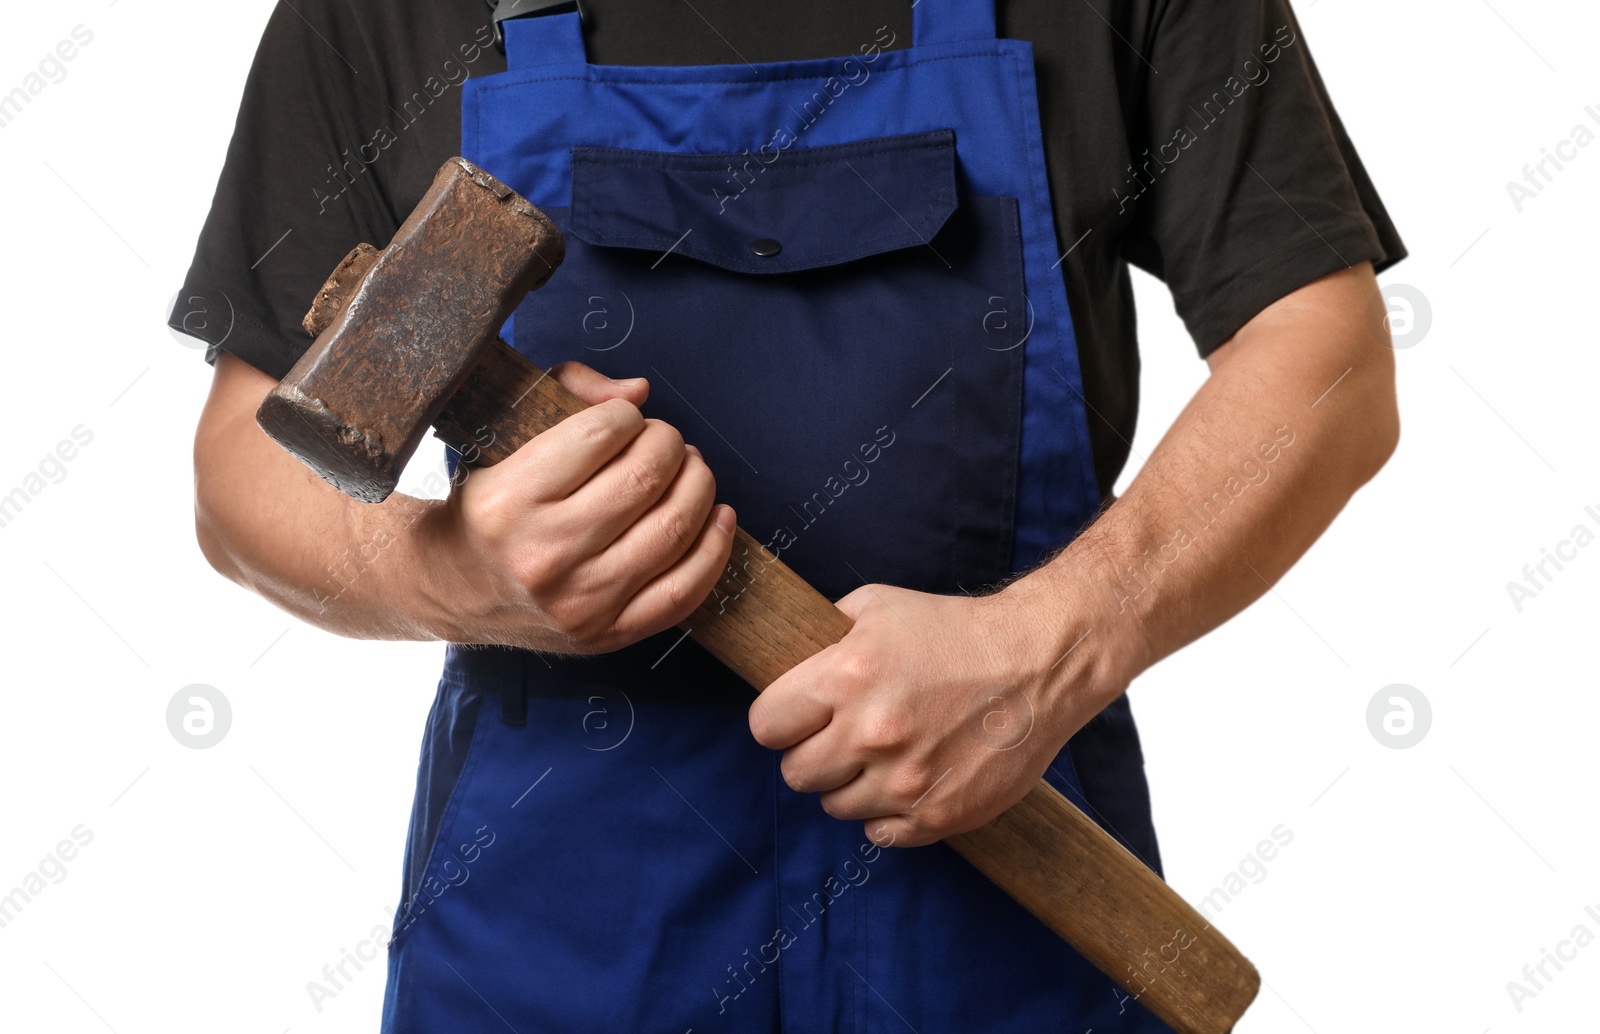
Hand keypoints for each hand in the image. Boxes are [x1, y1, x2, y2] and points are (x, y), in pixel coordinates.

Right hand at [418, 362, 735, 652]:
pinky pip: (686, 590)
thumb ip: (570, 393)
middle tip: (666, 443)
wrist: (451, 589)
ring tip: (690, 472)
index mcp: (513, 498)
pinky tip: (719, 517)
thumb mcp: (504, 436)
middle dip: (670, 445)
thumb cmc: (489, 504)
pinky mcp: (608, 634)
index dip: (629, 416)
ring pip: (674, 528)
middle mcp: (546, 553)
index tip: (627, 420)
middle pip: (647, 477)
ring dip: (699, 486)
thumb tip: (640, 391)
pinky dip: (716, 547)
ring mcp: (581, 600)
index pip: (604, 433)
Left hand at [748, 583, 1113, 846]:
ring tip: (885, 753)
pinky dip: (886, 814)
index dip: (780, 720)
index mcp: (847, 677)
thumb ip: (824, 638)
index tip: (798, 716)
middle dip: (812, 753)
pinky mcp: (938, 815)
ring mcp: (905, 781)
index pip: (765, 726)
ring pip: (835, 806)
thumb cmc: (956, 630)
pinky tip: (909, 779)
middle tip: (844, 735)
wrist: (1040, 662)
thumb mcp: (877, 607)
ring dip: (851, 784)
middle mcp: (871, 734)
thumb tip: (784, 666)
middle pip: (795, 773)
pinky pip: (879, 834)